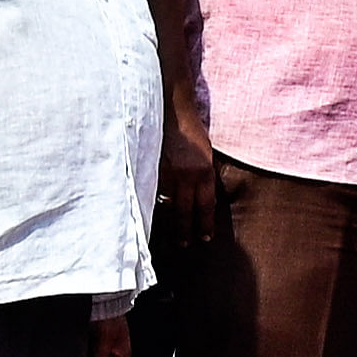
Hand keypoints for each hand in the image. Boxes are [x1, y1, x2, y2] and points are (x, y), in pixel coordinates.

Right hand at [158, 121, 223, 254]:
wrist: (171, 111)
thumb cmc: (192, 131)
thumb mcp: (206, 154)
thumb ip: (204, 175)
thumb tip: (201, 197)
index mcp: (204, 172)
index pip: (206, 206)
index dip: (205, 224)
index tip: (205, 238)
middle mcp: (186, 176)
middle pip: (186, 211)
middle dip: (185, 230)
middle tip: (186, 245)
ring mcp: (166, 174)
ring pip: (167, 204)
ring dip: (169, 219)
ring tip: (169, 233)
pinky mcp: (150, 169)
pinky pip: (153, 191)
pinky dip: (154, 201)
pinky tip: (154, 212)